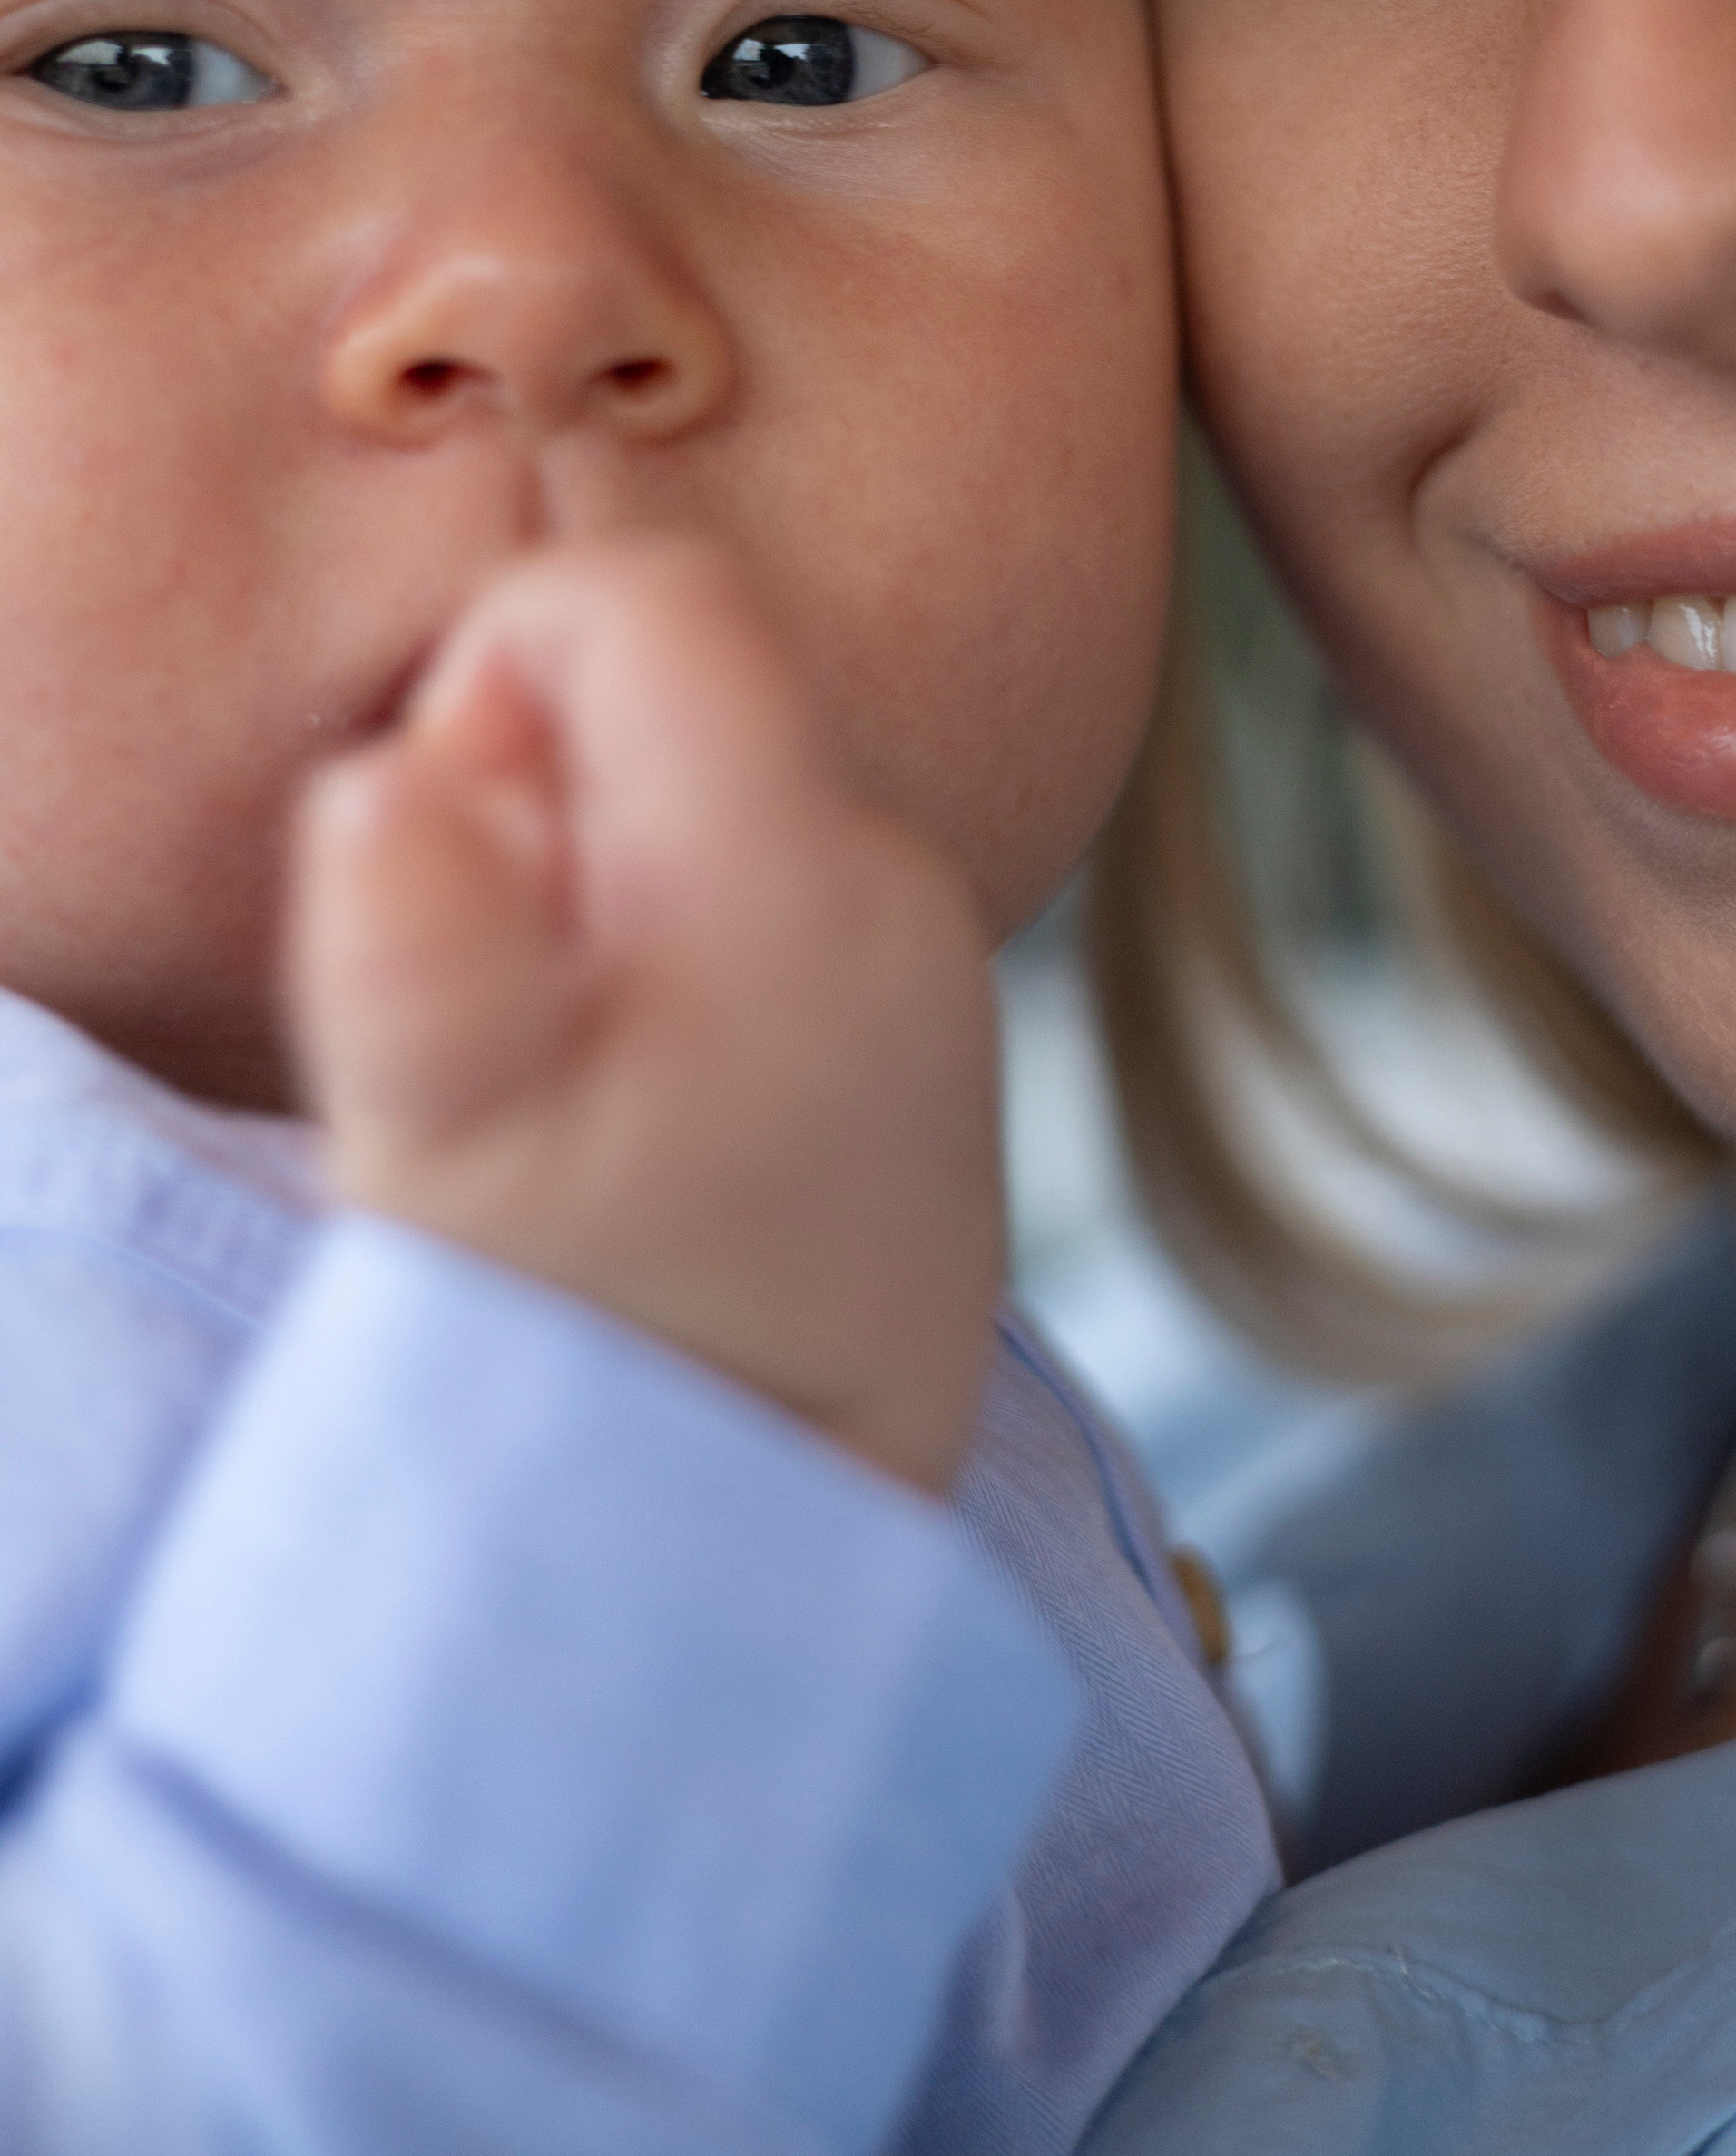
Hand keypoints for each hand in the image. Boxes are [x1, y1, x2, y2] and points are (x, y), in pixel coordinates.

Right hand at [287, 537, 1002, 1494]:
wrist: (780, 1553)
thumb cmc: (605, 1358)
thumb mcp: (456, 1156)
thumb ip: (406, 934)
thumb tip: (386, 770)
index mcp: (792, 869)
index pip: (647, 603)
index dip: (496, 669)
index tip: (447, 851)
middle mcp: (898, 881)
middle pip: (680, 693)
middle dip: (537, 794)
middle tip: (502, 1000)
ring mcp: (929, 960)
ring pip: (717, 799)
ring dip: (599, 888)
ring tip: (570, 1081)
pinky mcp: (927, 1036)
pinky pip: (772, 900)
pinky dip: (674, 954)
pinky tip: (647, 1116)